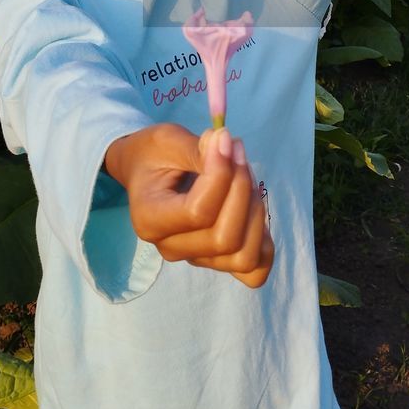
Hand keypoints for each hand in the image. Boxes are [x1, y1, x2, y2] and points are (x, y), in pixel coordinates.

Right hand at [105, 123, 273, 287]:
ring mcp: (195, 258)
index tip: (224, 139)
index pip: (198, 212)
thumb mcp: (168, 140)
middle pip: (225, 238)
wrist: (145, 171)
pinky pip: (253, 270)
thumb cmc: (153, 154)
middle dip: (242, 190)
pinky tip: (252, 208)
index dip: (222, 174)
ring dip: (255, 213)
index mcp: (150, 220)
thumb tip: (228, 146)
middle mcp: (171, 247)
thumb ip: (199, 148)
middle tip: (237, 152)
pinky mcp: (216, 259)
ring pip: (244, 257)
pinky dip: (263, 242)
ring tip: (246, 177)